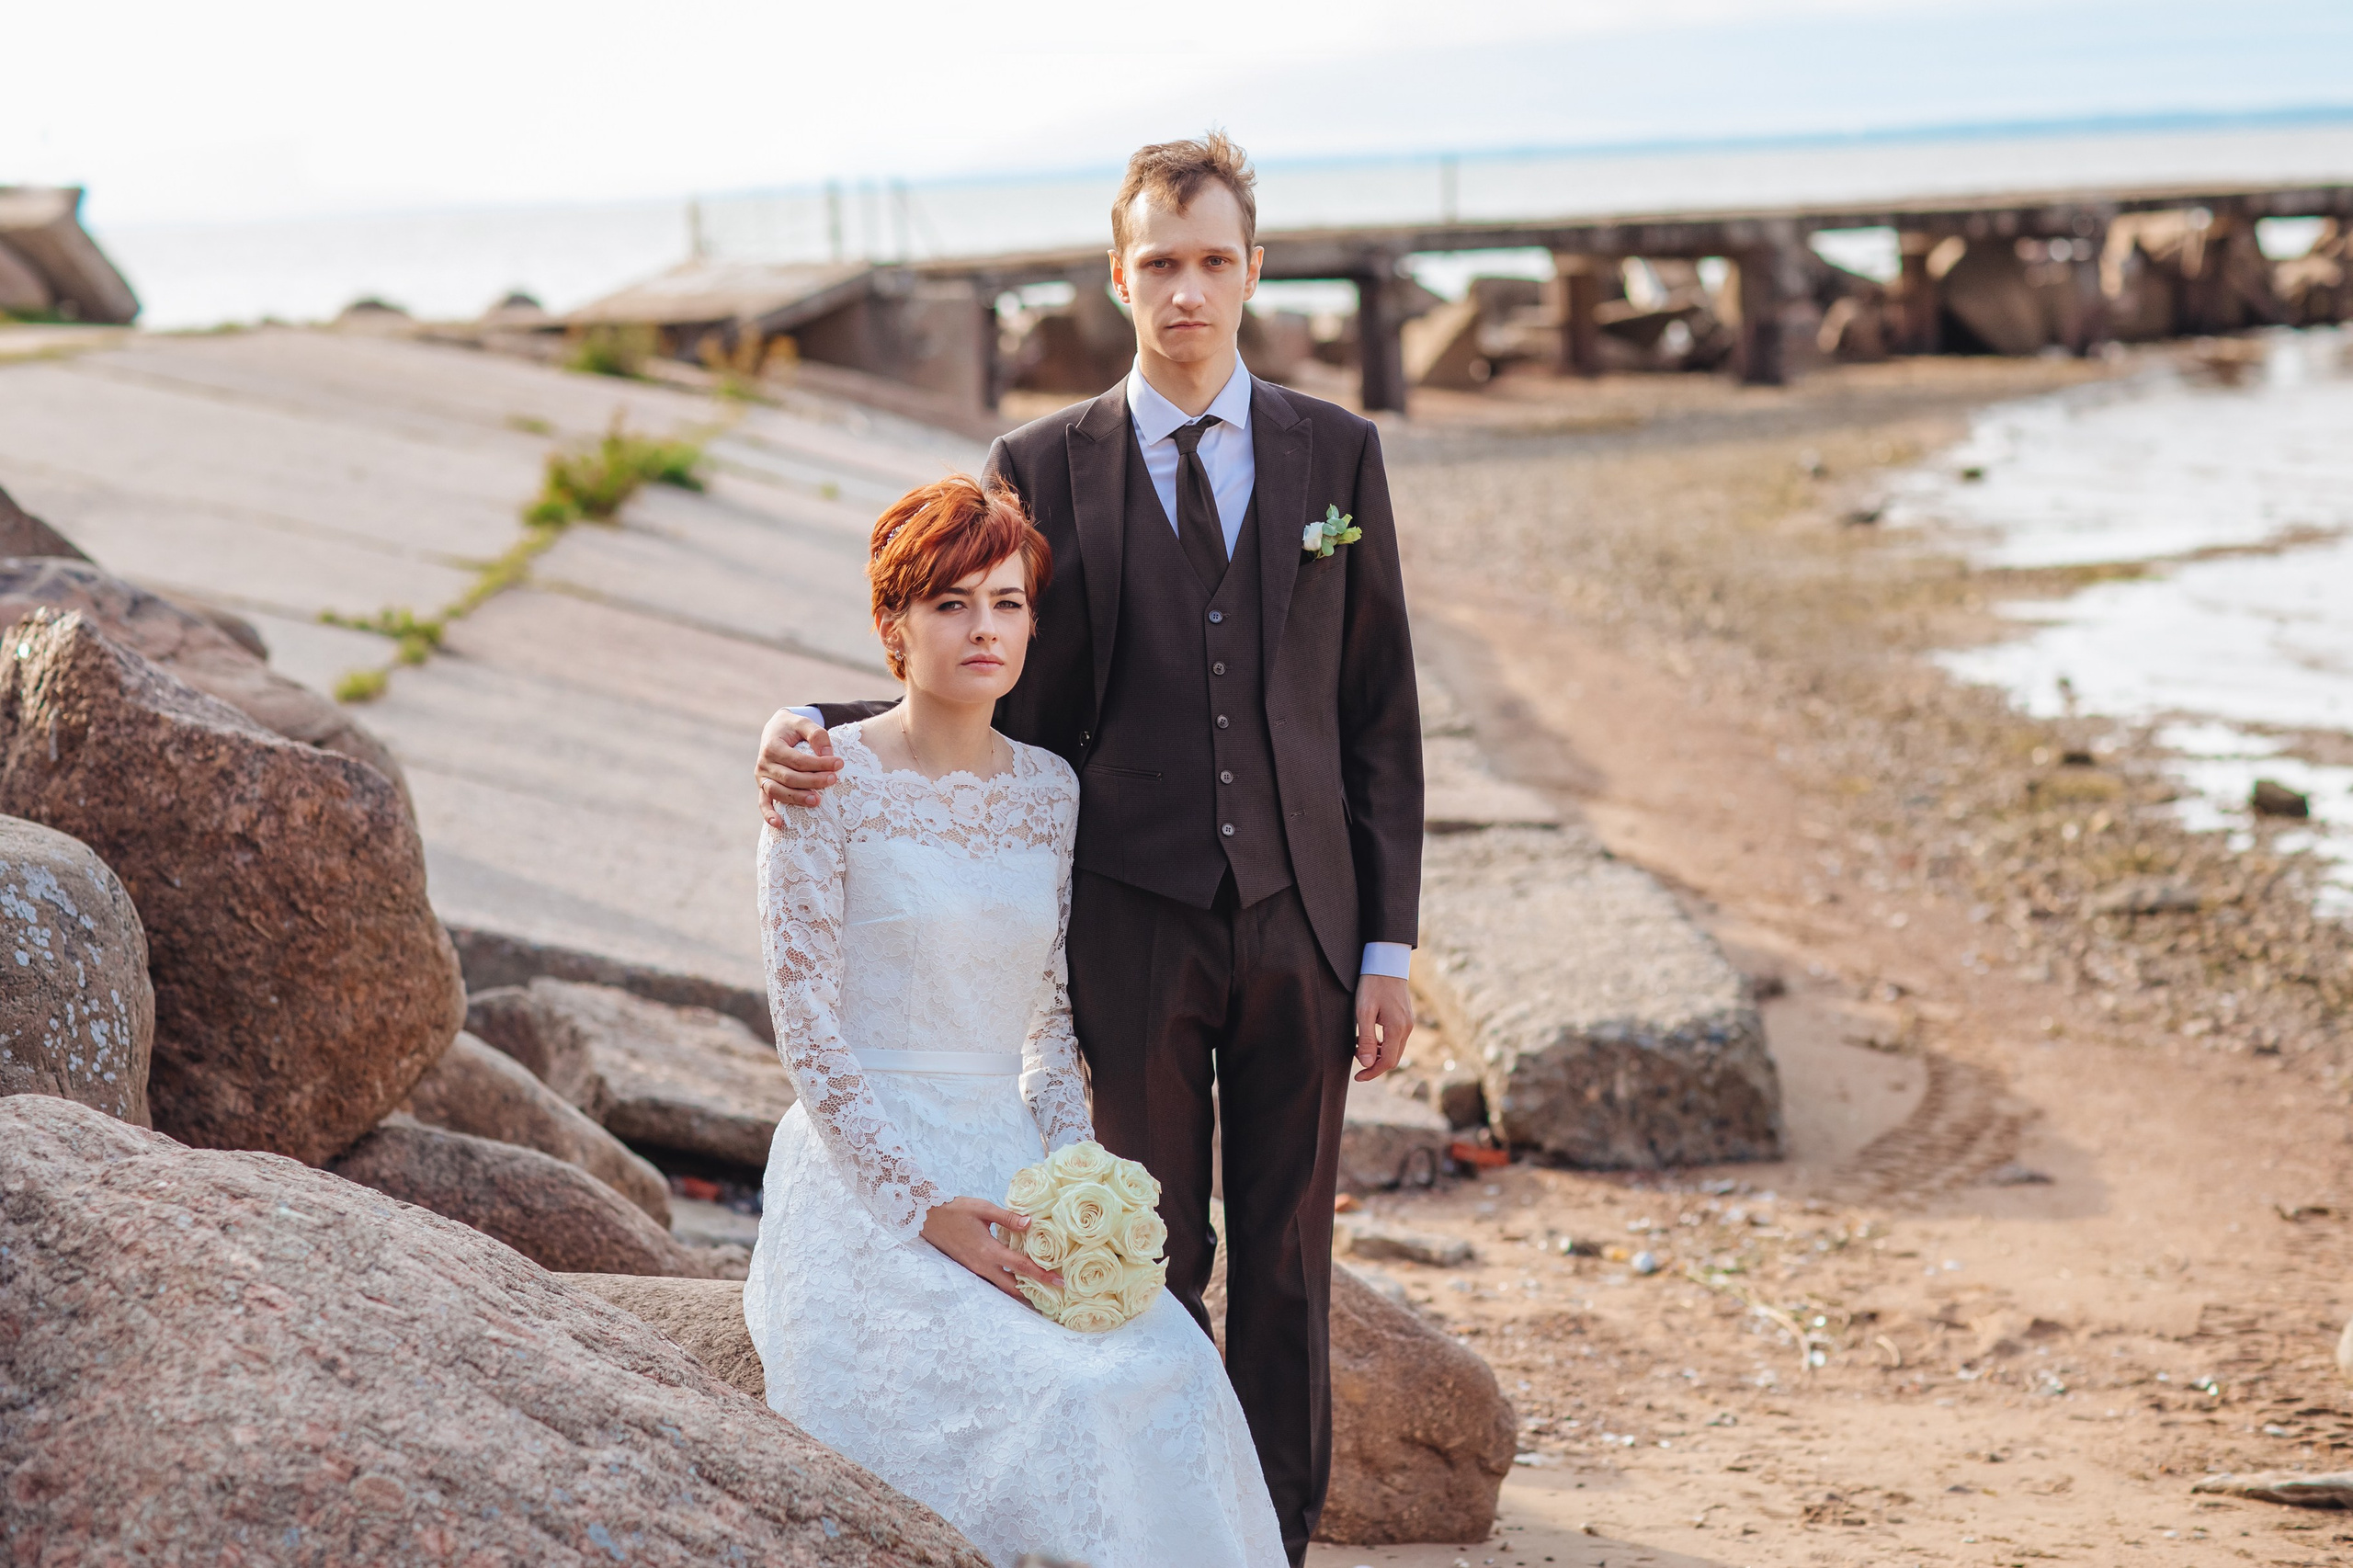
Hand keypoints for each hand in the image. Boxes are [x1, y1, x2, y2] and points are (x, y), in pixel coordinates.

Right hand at [756, 709, 843, 827]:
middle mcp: (763, 763)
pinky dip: (769, 814)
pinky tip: (779, 824)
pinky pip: (763, 802)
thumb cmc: (792, 727)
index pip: (798, 760)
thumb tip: (828, 755)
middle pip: (790, 777)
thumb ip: (817, 735)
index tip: (839, 763)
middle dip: (813, 780)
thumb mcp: (804, 723)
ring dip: (797, 798)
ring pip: (778, 791)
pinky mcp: (763, 787)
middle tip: (834, 780)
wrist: (775, 730)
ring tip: (817, 800)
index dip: (819, 764)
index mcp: (772, 746)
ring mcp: (762, 777)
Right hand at [920, 1196, 1063, 1301]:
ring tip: (1040, 1290)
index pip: (1021, 1267)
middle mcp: (983, 1266)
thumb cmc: (955, 1210)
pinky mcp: (970, 1268)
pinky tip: (1017, 1279)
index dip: (1042, 1275)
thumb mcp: (983, 1209)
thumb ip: (1008, 1218)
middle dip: (1034, 1292)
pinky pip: (992, 1282)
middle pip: (1013, 1288)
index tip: (1059, 1281)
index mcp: (988, 1251)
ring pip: (1002, 1288)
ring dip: (1020, 1291)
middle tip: (1053, 1293)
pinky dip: (1007, 1284)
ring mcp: (975, 1270)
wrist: (928, 1218)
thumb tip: (1031, 1223)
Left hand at [1353, 973, 1412, 1081]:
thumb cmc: (1372, 984)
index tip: (1358, 1077)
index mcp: (1397, 1028)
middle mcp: (1407, 1028)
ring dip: (1377, 1054)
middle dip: (1374, 1065)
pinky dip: (1381, 1044)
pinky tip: (1366, 1037)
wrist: (1386, 962)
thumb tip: (1365, 1063)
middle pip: (1393, 1059)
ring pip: (1394, 1050)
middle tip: (1356, 1064)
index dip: (1372, 1072)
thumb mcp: (1363, 1011)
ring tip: (1357, 1045)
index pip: (1387, 1061)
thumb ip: (1365, 1038)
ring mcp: (1408, 1023)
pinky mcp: (1406, 1019)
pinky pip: (1395, 1040)